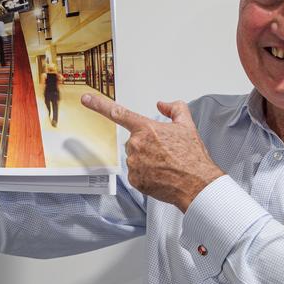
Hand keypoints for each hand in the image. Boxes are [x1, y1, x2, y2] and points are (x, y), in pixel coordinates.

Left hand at [81, 94, 223, 212]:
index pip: (119, 113)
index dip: (99, 105)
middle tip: (165, 152)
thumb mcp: (187, 125)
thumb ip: (174, 108)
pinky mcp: (135, 180)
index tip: (86, 99)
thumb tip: (162, 104)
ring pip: (135, 158)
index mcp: (146, 129)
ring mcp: (134, 163)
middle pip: (134, 141)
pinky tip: (161, 175)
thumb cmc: (192, 157)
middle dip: (147, 145)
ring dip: (147, 160)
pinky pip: (136, 173)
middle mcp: (136, 145)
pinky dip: (147, 174)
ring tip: (166, 165)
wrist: (197, 184)